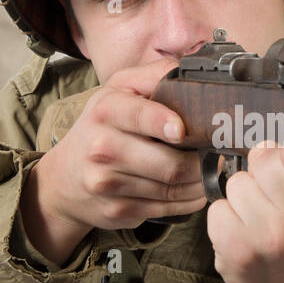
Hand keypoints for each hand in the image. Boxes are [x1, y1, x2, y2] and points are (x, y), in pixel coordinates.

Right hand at [20, 59, 205, 264]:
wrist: (66, 177)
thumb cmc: (103, 127)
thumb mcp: (121, 90)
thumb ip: (156, 75)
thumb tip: (193, 72)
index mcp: (107, 109)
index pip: (140, 115)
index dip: (165, 123)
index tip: (182, 131)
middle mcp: (102, 148)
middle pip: (170, 164)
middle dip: (202, 162)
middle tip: (216, 154)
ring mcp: (108, 183)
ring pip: (174, 189)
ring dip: (201, 182)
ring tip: (207, 170)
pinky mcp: (118, 210)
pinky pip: (169, 208)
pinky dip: (189, 200)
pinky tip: (192, 188)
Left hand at [206, 128, 283, 282]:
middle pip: (264, 158)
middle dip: (268, 169)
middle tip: (281, 194)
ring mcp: (271, 240)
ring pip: (237, 182)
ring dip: (247, 196)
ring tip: (266, 219)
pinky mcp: (238, 255)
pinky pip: (216, 210)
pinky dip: (227, 220)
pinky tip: (247, 236)